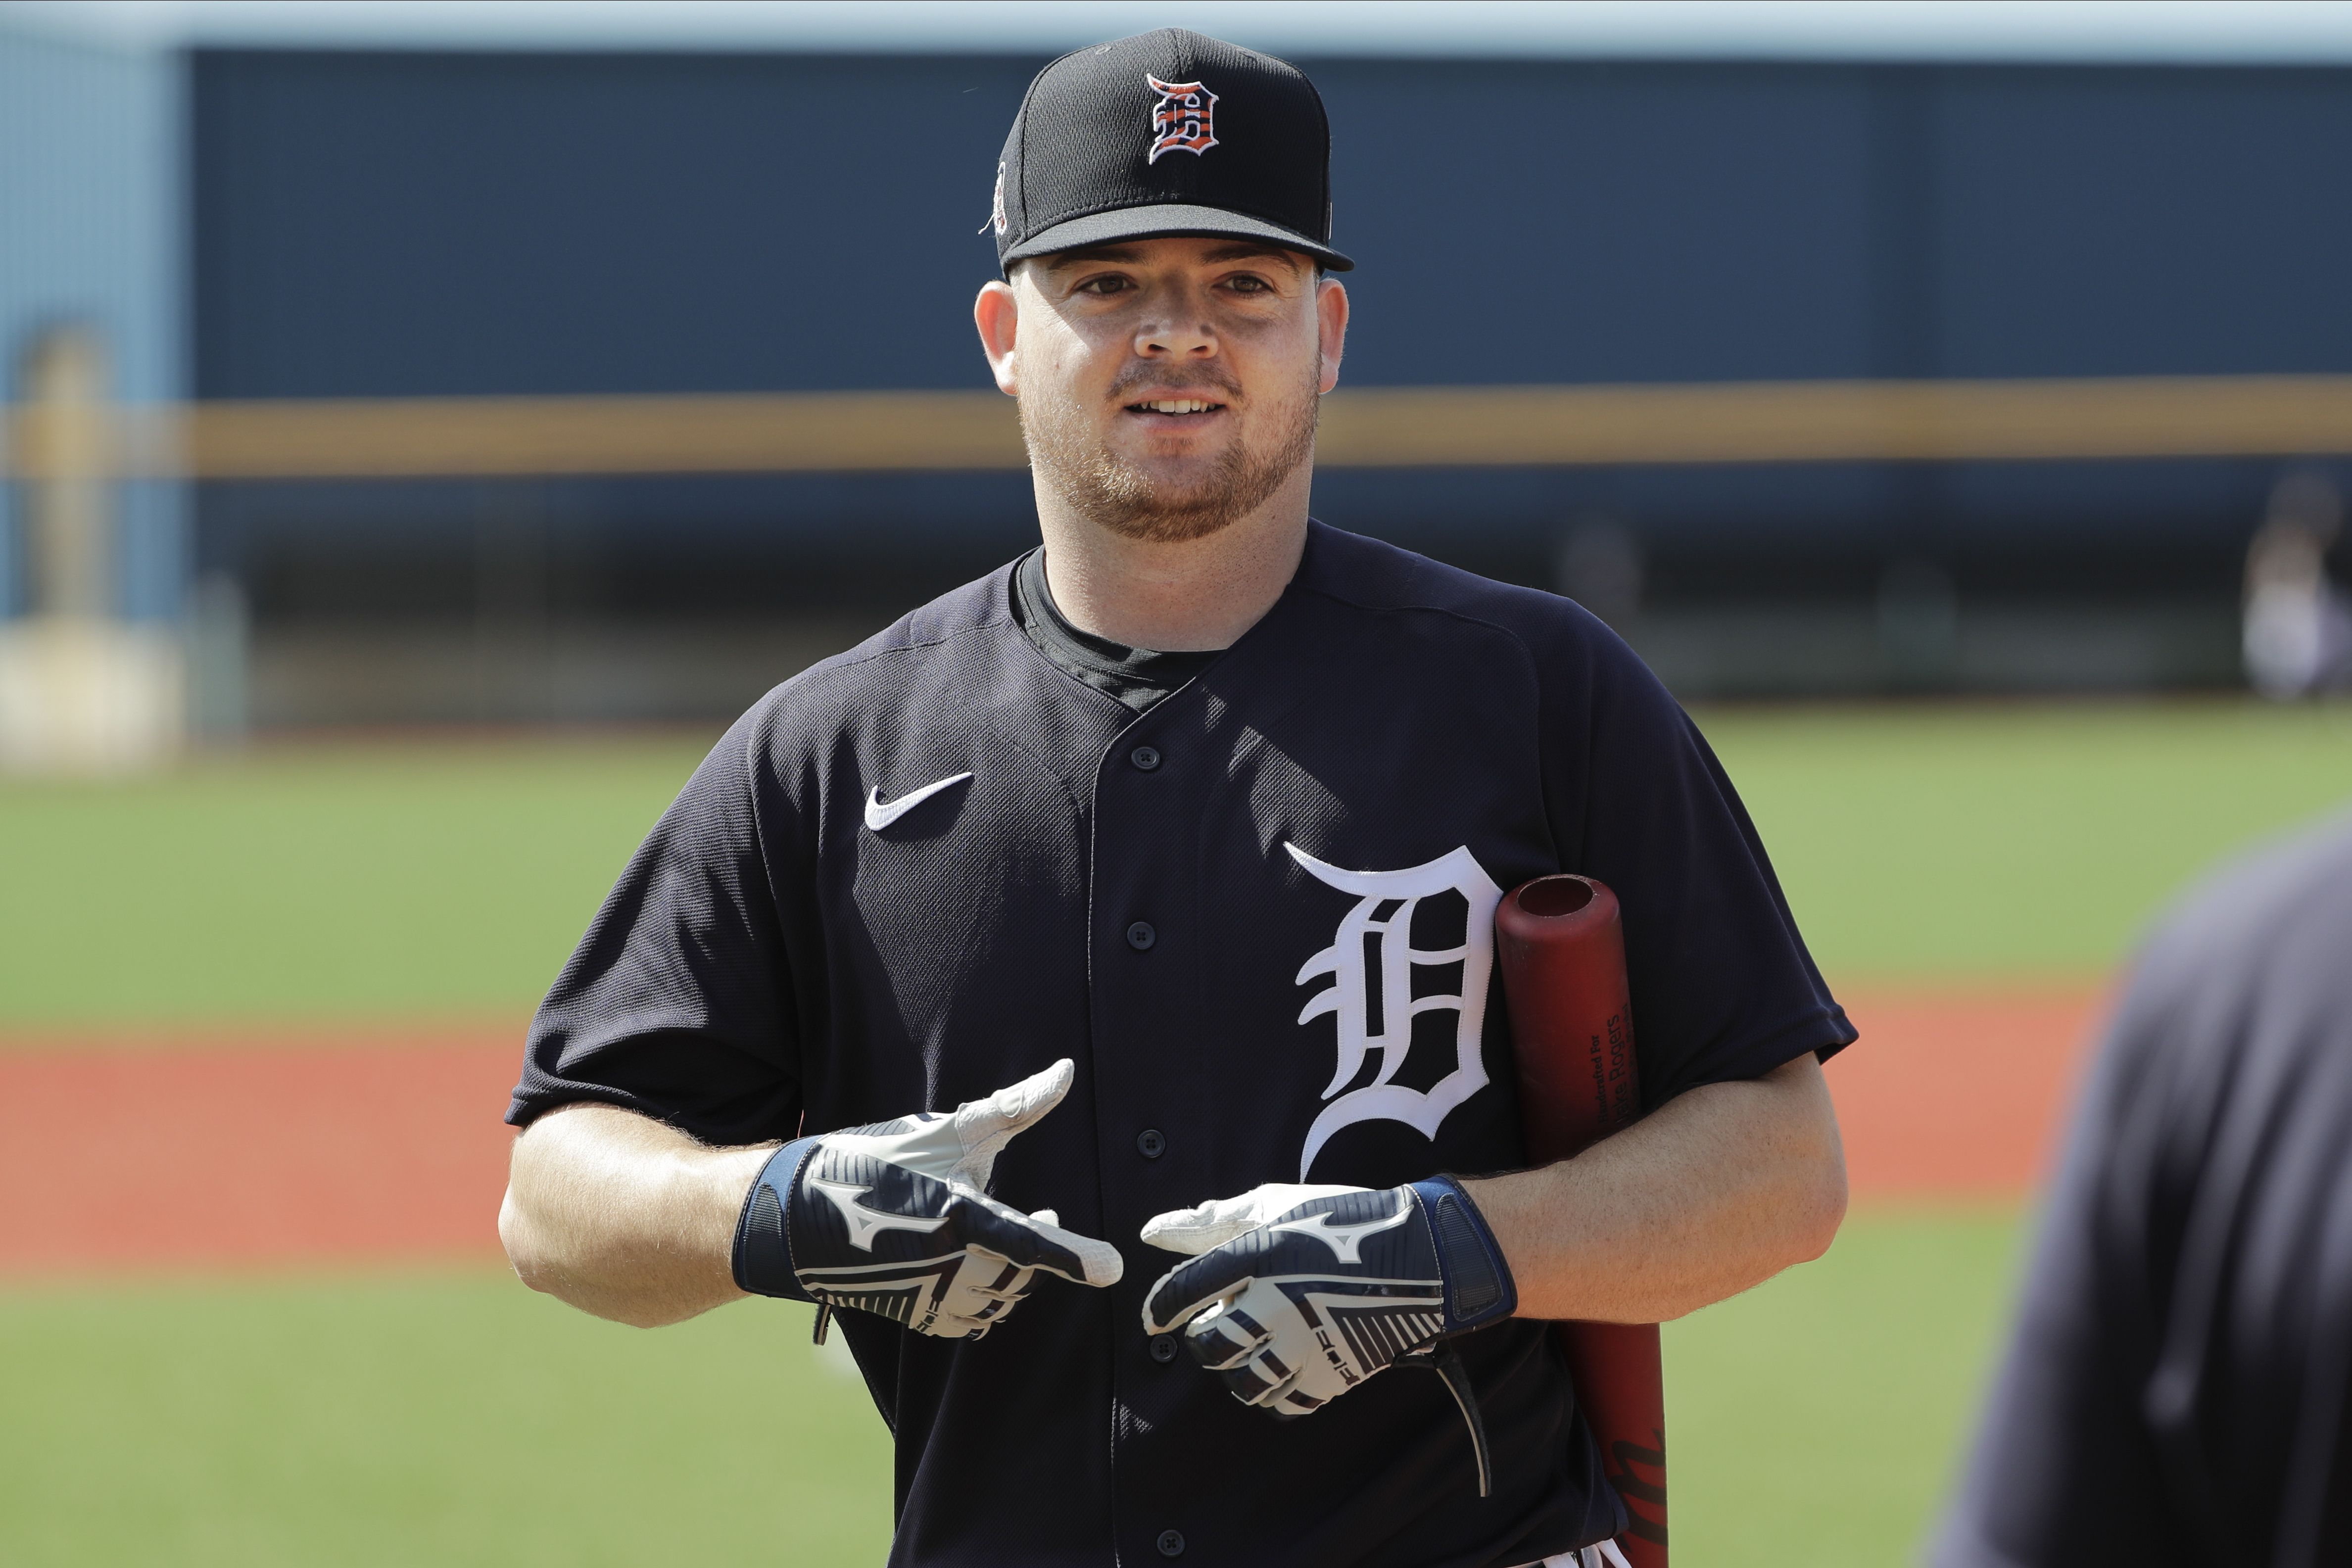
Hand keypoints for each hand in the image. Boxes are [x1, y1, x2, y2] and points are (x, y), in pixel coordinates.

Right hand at [732, 1060, 1122, 1337]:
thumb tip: (1065, 1073)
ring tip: (1019, 1247)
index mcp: (955, 1216)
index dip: (1072, 1255)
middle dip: (1045, 1253)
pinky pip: (969, 1322)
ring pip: (999, 1300)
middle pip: (1020, 1274)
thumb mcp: (944, 1129)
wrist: (797, 1214)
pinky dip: (987, 1303)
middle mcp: (944, 1264)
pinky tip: (983, 1276)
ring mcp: (928, 1296)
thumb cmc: (875, 1162)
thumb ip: (1011, 1108)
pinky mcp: (915, 1315)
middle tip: (1051, 1219)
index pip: (1028, 1242)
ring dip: (1018, 1277)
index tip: (1113, 1270)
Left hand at [1139, 1177, 1515, 1415]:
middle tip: (1217, 1324)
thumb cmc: (1341, 1221)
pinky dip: (1274, 1390)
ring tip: (1251, 1345)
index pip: (1184, 1292)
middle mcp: (1278, 1305)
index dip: (1160, 1308)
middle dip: (1204, 1338)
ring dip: (1237, 1368)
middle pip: (1210, 1346)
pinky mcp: (1333, 1375)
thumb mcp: (1273, 1206)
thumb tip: (1150, 1232)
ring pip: (1244, 1383)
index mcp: (1259, 1256)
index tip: (1154, 1318)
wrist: (1421, 1254)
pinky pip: (1284, 1403)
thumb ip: (1209, 1222)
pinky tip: (1282, 1363)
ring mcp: (1307, 1346)